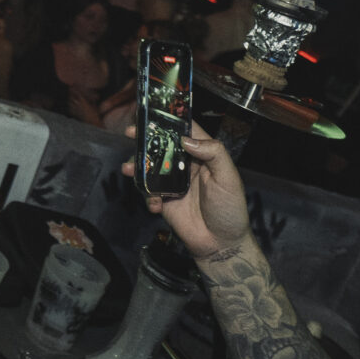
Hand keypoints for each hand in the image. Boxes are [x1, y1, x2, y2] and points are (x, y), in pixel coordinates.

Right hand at [120, 118, 249, 263]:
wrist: (221, 244)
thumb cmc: (230, 209)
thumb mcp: (228, 178)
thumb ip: (213, 153)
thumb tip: (185, 139)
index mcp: (203, 156)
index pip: (186, 132)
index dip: (170, 121)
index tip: (153, 113)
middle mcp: (186, 166)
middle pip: (162, 146)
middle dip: (145, 139)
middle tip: (129, 133)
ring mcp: (173, 183)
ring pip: (150, 167)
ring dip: (138, 167)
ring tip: (129, 170)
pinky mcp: (164, 201)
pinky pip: (148, 192)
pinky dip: (147, 196)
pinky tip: (155, 204)